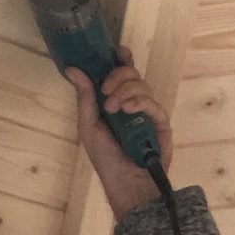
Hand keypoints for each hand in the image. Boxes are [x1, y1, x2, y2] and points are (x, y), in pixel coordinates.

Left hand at [68, 47, 172, 218]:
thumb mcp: (88, 126)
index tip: (117, 52)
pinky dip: (140, 103)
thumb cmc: (105, 158)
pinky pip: (154, 104)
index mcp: (116, 99)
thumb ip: (85, 97)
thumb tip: (72, 68)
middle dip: (118, 76)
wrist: (124, 183)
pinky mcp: (161, 124)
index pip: (123, 71)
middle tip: (106, 91)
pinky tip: (129, 110)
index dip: (121, 58)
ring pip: (143, 85)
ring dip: (126, 92)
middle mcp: (134, 102)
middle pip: (132, 73)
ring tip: (114, 110)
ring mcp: (148, 112)